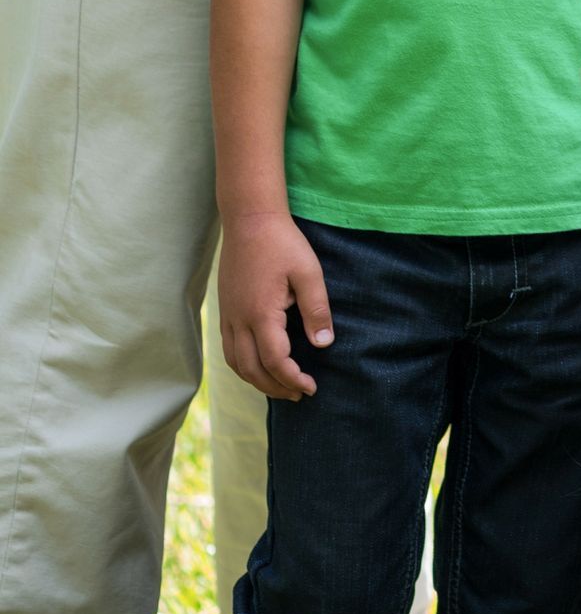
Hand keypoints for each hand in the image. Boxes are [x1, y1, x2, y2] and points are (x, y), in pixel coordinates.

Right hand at [219, 208, 333, 398]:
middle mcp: (239, 321)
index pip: (275, 361)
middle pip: (252, 370)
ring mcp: (228, 316)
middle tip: (299, 394)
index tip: (311, 387)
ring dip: (257, 380)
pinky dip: (243, 366)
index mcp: (261, 314)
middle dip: (275, 388)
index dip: (292, 379)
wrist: (249, 219)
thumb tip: (324, 344)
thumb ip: (317, 309)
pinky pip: (229, 349)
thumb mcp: (308, 272)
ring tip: (280, 386)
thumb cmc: (282, 243)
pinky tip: (258, 364)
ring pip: (236, 363)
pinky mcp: (224, 310)